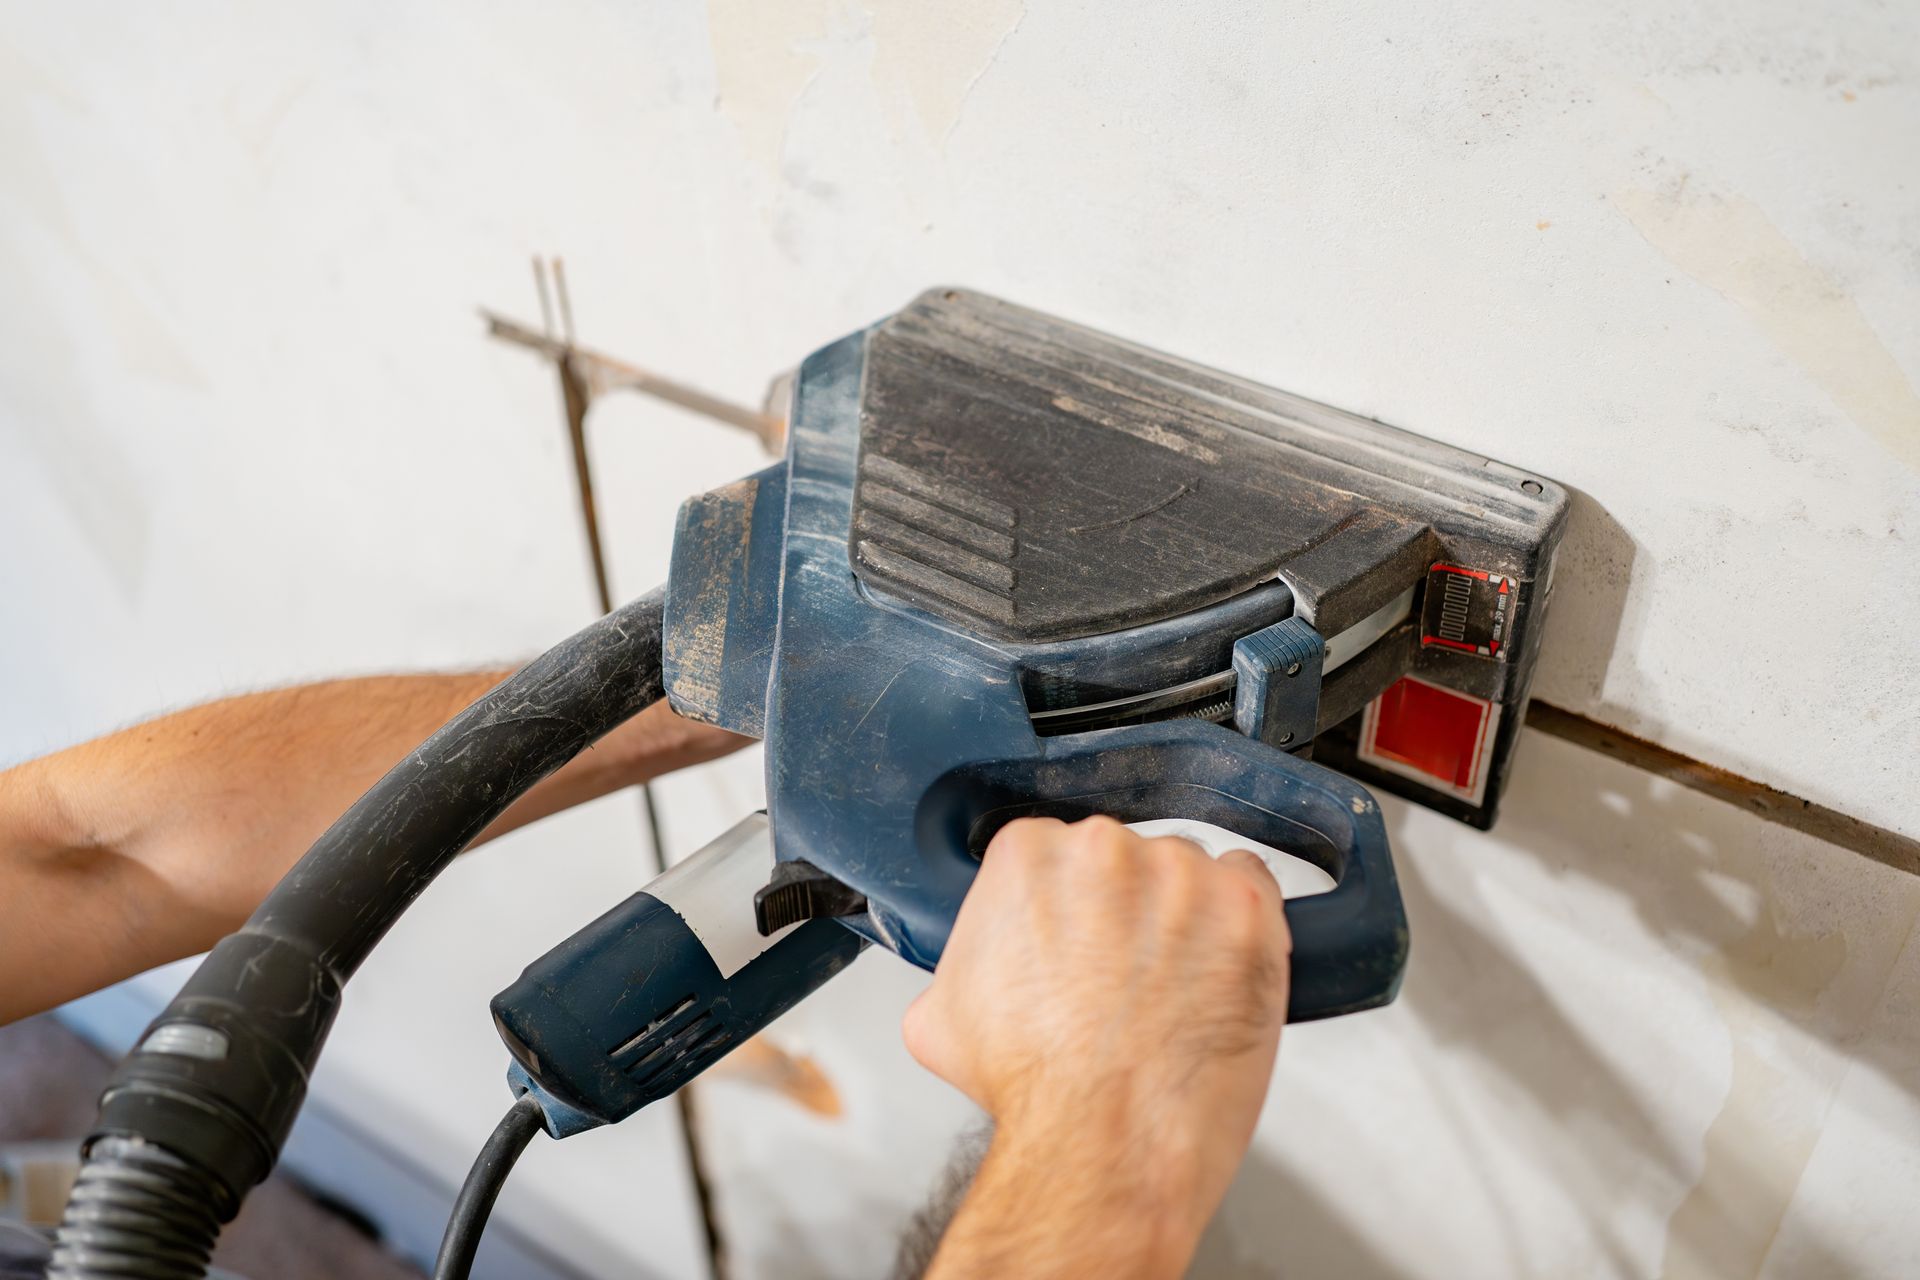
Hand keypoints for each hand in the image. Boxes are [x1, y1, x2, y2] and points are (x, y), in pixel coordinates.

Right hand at [904, 815, 1290, 1276]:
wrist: (1102, 1145)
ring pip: (1186, 876)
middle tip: (1121, 976)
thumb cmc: (1035, 1090)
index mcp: (1028, 856)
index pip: (1056, 855)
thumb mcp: (940, 1020)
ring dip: (1182, 920)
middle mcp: (1105, 850)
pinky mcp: (1245, 910)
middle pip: (1123, 862)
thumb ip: (962, 963)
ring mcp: (1181, 876)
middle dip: (1123, 912)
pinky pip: (1251, 885)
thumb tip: (975, 966)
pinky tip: (1217, 972)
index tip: (1077, 941)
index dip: (1069, 907)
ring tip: (1170, 990)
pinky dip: (1240, 923)